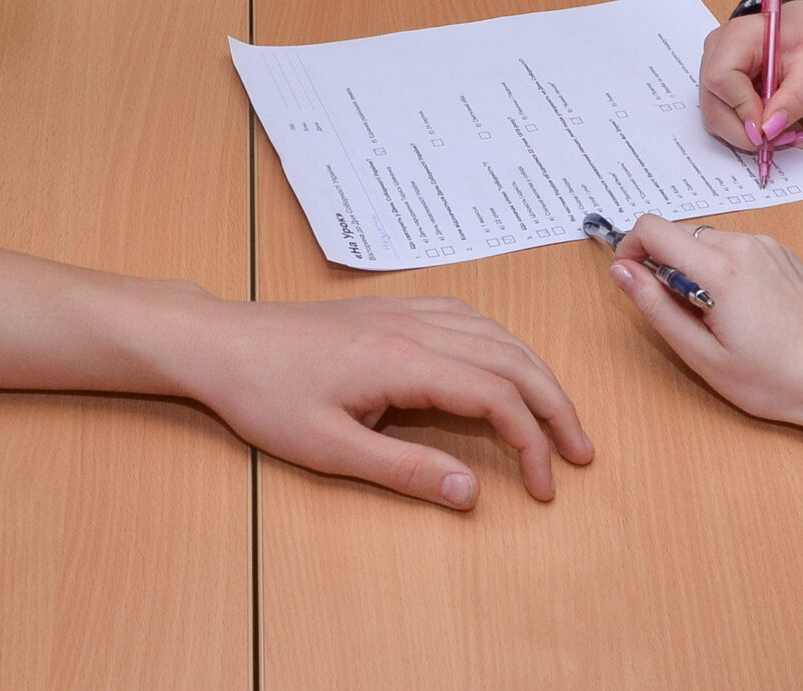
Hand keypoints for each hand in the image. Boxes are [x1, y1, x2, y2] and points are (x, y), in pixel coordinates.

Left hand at [178, 295, 592, 507]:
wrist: (221, 340)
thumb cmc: (265, 395)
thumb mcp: (329, 449)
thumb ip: (406, 471)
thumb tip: (473, 494)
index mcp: (403, 360)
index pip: (495, 395)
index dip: (532, 441)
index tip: (545, 486)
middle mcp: (415, 325)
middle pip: (512, 358)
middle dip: (555, 405)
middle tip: (580, 453)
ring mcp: (405, 310)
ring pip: (497, 332)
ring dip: (535, 372)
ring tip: (556, 415)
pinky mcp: (392, 308)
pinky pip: (470, 317)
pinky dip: (504, 345)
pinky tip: (505, 366)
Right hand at [609, 214, 802, 453]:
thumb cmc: (769, 379)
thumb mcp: (701, 354)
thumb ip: (656, 307)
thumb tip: (621, 270)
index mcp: (721, 269)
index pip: (653, 228)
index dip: (631, 249)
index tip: (634, 282)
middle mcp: (744, 244)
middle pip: (679, 234)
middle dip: (665, 265)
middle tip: (682, 314)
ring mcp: (767, 245)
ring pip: (706, 240)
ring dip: (695, 268)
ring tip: (716, 316)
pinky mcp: (782, 252)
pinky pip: (735, 247)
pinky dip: (723, 268)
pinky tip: (742, 308)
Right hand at [698, 0, 802, 150]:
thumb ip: (795, 99)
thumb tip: (770, 130)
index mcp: (737, 36)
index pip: (722, 79)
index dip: (742, 110)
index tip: (769, 131)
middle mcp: (716, 50)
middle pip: (712, 102)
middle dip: (742, 130)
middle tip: (775, 141)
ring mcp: (712, 65)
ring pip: (713, 112)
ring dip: (742, 131)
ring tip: (774, 132)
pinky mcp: (717, 80)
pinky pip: (720, 112)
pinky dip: (741, 126)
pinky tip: (765, 122)